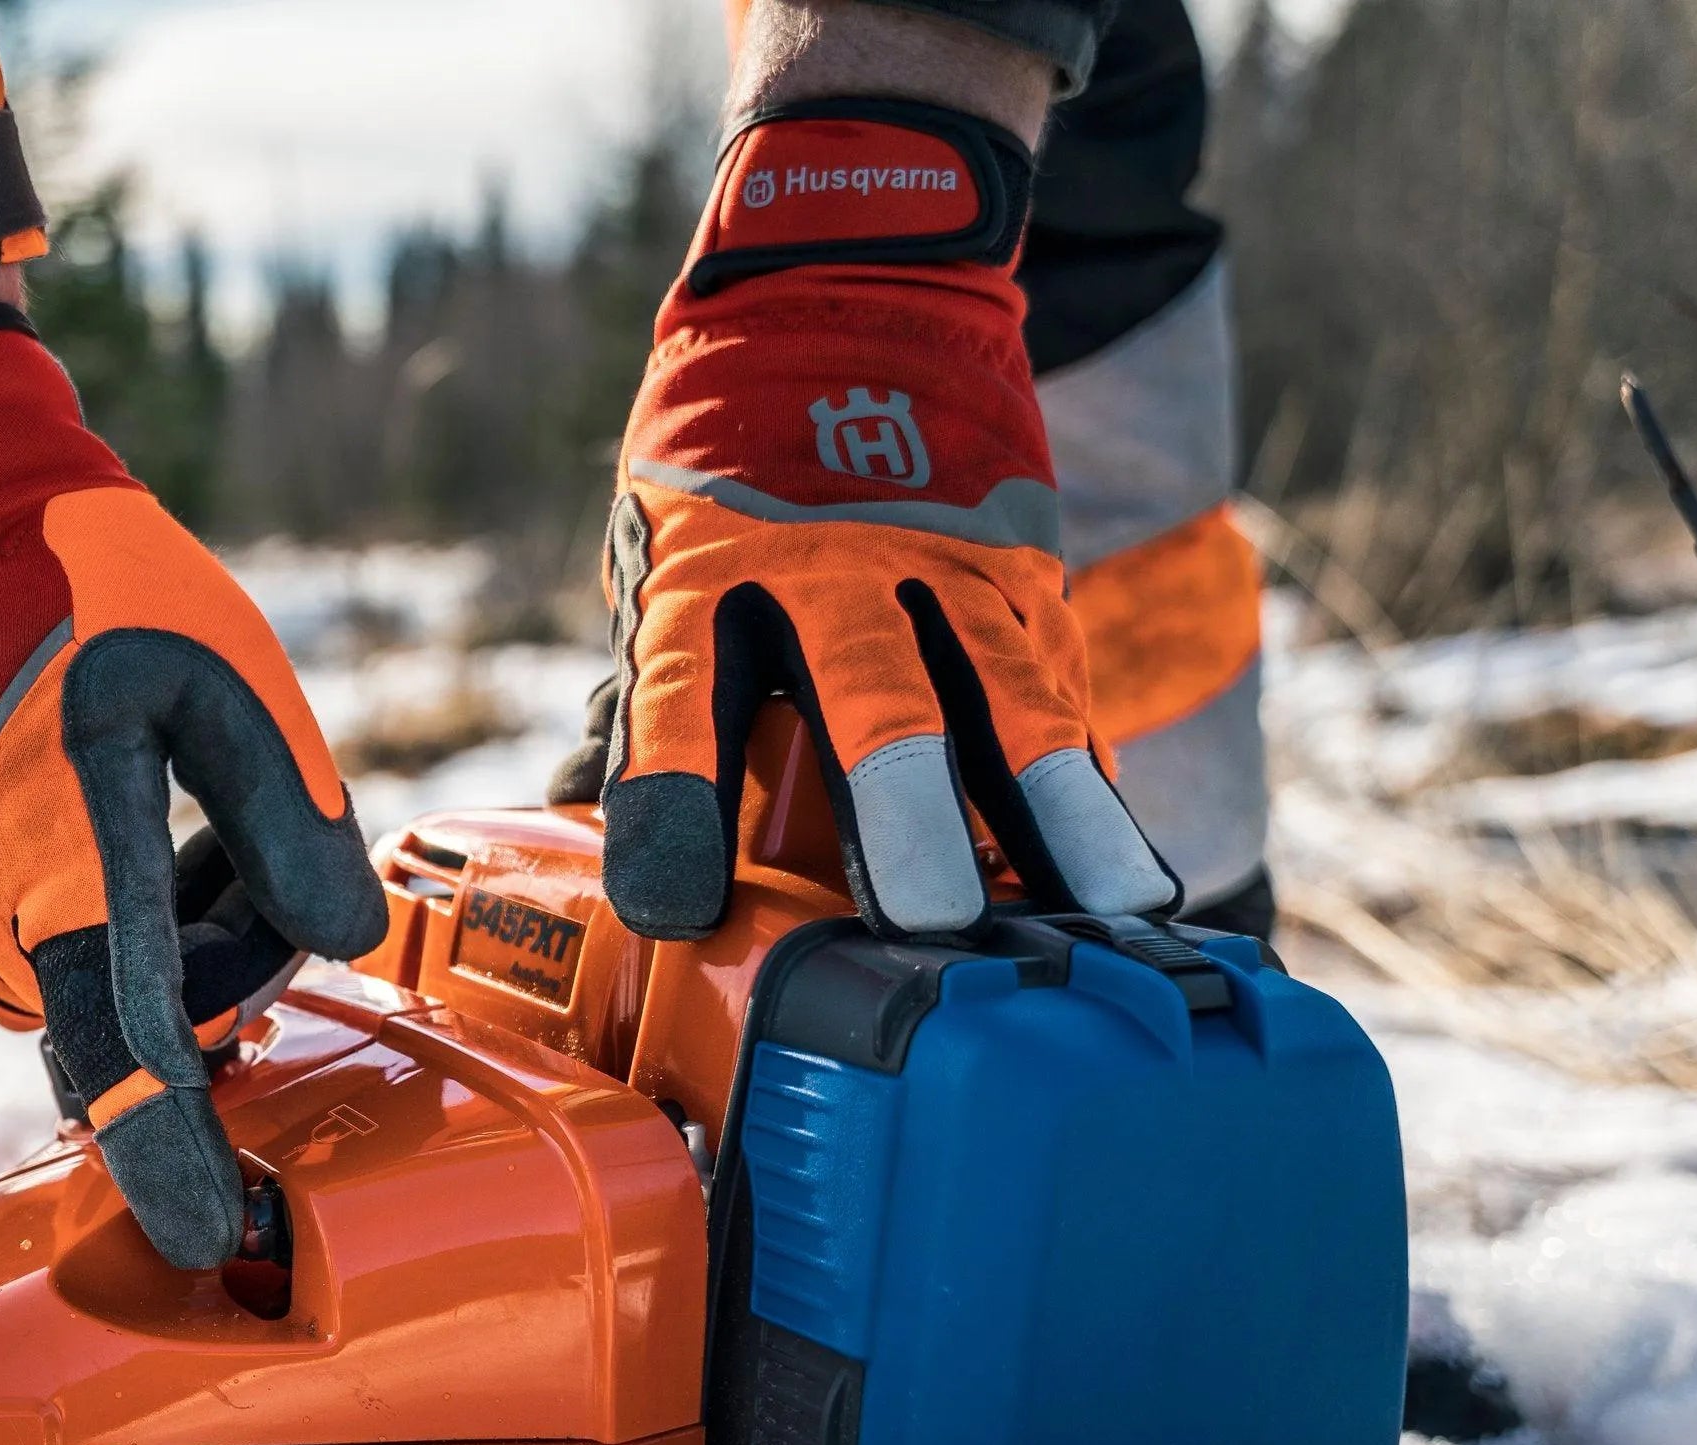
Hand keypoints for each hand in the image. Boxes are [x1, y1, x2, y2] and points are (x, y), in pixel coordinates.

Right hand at [0, 306, 385, 1268]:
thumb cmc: (93, 584)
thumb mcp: (227, 673)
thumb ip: (287, 815)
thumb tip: (349, 943)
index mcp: (67, 849)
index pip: (122, 1040)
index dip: (167, 1148)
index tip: (205, 1233)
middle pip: (137, 1020)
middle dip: (224, 973)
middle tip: (260, 859)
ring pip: (93, 996)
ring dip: (171, 946)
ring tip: (185, 817)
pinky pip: (46, 961)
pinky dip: (112, 926)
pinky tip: (132, 824)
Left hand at [572, 99, 1178, 940]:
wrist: (852, 276)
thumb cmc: (726, 453)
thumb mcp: (656, 545)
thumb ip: (638, 682)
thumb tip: (570, 804)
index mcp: (705, 569)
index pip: (677, 700)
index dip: (671, 805)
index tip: (673, 907)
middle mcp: (829, 570)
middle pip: (869, 702)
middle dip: (902, 811)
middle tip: (926, 915)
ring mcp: (940, 564)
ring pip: (1004, 697)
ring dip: (1051, 811)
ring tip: (1101, 908)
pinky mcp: (1019, 562)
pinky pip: (1058, 681)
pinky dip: (1087, 774)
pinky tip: (1126, 865)